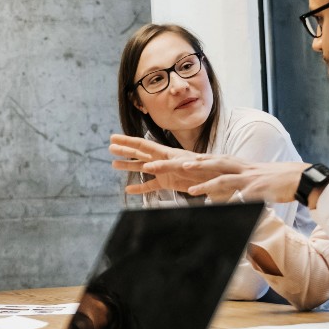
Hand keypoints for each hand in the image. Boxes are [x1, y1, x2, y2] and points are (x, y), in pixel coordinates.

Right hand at [109, 134, 223, 193]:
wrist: (219, 179)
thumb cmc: (206, 170)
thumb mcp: (188, 166)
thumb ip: (168, 167)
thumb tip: (148, 167)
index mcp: (167, 153)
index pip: (143, 145)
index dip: (127, 141)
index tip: (113, 138)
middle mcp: (163, 160)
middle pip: (140, 153)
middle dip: (125, 149)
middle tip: (109, 146)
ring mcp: (164, 171)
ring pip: (142, 168)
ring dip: (128, 166)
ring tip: (113, 165)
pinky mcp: (168, 183)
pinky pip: (151, 186)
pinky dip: (140, 188)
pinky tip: (129, 190)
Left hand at [179, 155, 308, 203]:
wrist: (300, 177)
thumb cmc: (275, 178)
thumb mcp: (252, 176)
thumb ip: (237, 180)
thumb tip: (223, 189)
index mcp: (239, 164)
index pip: (214, 159)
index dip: (197, 159)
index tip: (181, 159)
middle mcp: (241, 168)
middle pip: (213, 163)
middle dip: (194, 165)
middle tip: (177, 165)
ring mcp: (249, 178)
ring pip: (224, 179)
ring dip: (206, 184)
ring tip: (191, 190)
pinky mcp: (259, 190)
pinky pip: (242, 197)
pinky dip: (232, 202)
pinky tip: (222, 207)